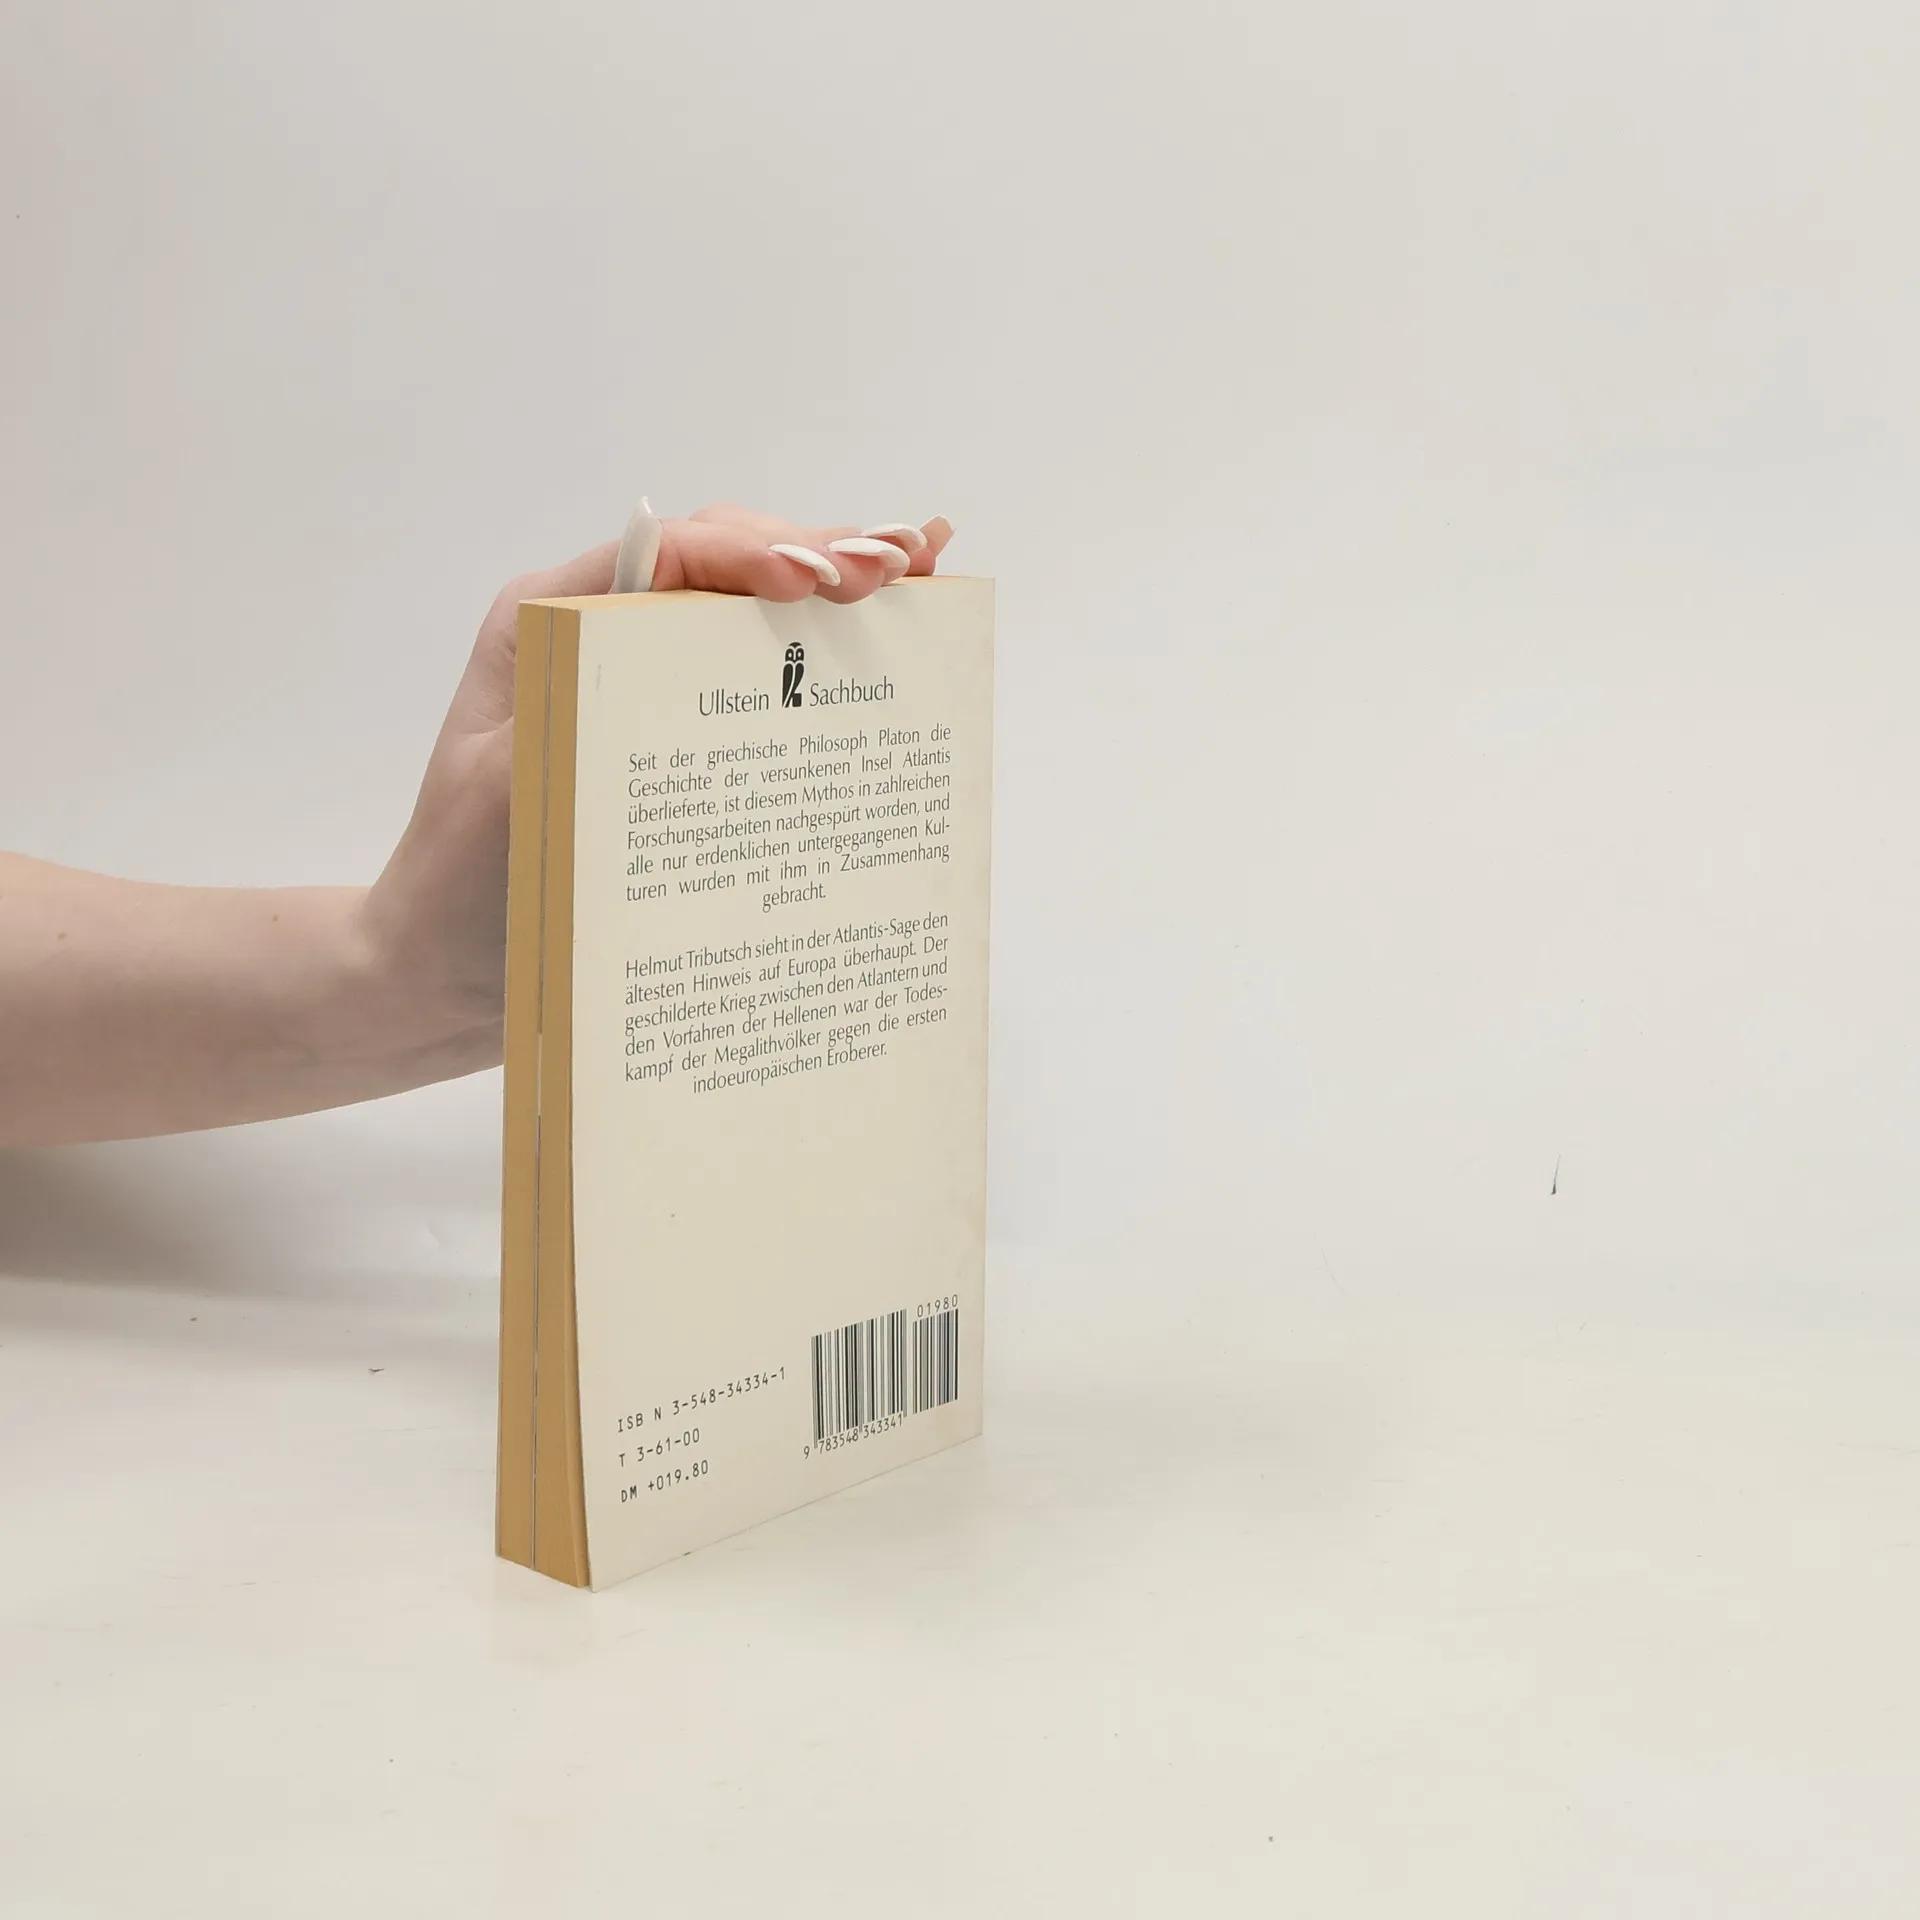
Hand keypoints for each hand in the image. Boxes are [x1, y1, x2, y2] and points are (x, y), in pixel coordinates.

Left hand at [361, 507, 954, 1057]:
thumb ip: (577, 701)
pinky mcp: (678, 744)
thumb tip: (673, 626)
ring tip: (920, 572)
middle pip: (728, 565)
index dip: (757, 553)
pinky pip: (754, 685)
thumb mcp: (510, 789)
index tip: (820, 582)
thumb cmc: (464, 889)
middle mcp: (603, 635)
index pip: (673, 553)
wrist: (444, 976)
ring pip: (752, 615)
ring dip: (836, 590)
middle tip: (903, 563)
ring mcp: (646, 687)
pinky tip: (887, 630)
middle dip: (821, 554)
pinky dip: (820, 659)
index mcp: (554, 621)